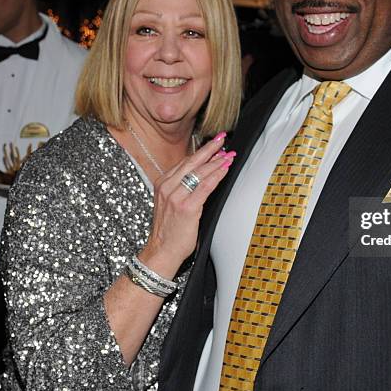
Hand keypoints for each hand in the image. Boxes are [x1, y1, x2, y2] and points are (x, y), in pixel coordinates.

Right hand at [139, 132, 234, 275]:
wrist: (161, 252)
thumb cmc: (169, 230)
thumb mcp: (170, 203)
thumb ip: (181, 188)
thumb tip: (201, 174)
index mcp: (162, 184)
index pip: (185, 162)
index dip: (201, 151)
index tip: (214, 143)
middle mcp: (167, 187)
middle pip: (192, 161)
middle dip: (210, 148)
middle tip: (222, 138)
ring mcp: (176, 196)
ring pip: (200, 172)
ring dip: (217, 161)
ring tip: (229, 154)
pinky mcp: (187, 207)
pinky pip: (206, 186)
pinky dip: (217, 175)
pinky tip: (225, 168)